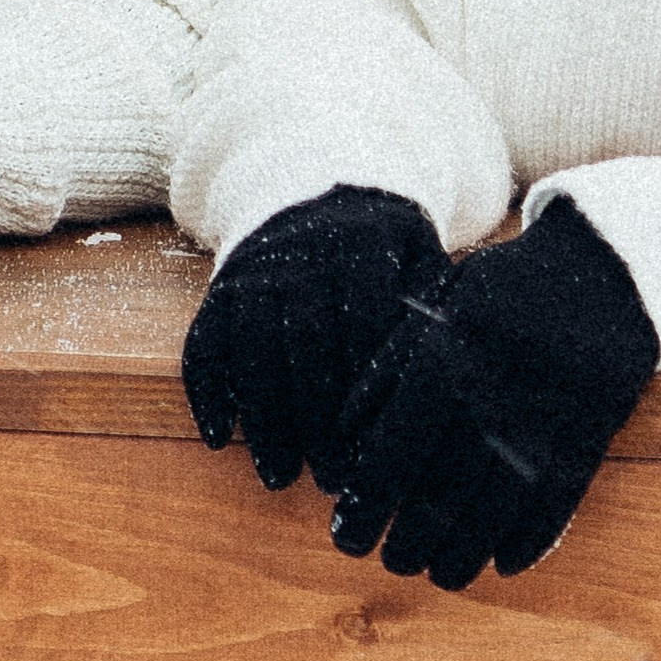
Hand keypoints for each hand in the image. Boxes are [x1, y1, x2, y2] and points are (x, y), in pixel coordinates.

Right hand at [182, 184, 452, 492]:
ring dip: (262, 420)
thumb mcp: (418, 252)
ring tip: (280, 477)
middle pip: (307, 346)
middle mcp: (303, 254)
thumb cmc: (383, 242)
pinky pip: (203, 341)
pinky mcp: (221, 287)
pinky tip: (218, 437)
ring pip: (251, 350)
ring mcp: (256, 271)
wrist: (312, 180)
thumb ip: (434, 305)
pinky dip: (205, 390)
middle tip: (332, 480)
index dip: (370, 392)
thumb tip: (457, 379)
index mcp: (364, 247)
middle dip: (318, 422)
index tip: (378, 448)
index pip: (366, 325)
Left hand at [329, 197, 658, 590]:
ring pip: (502, 502)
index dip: (370, 496)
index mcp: (453, 348)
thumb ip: (387, 367)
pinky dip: (529, 539)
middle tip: (390, 564)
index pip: (401, 440)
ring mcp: (552, 410)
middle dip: (413, 536)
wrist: (601, 269)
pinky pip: (559, 499)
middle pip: (450, 482)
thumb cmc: (499, 295)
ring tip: (438, 574)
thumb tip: (340, 438)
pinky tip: (501, 563)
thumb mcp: (437, 309)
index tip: (344, 534)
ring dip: (466, 549)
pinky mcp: (595, 428)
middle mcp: (499, 383)